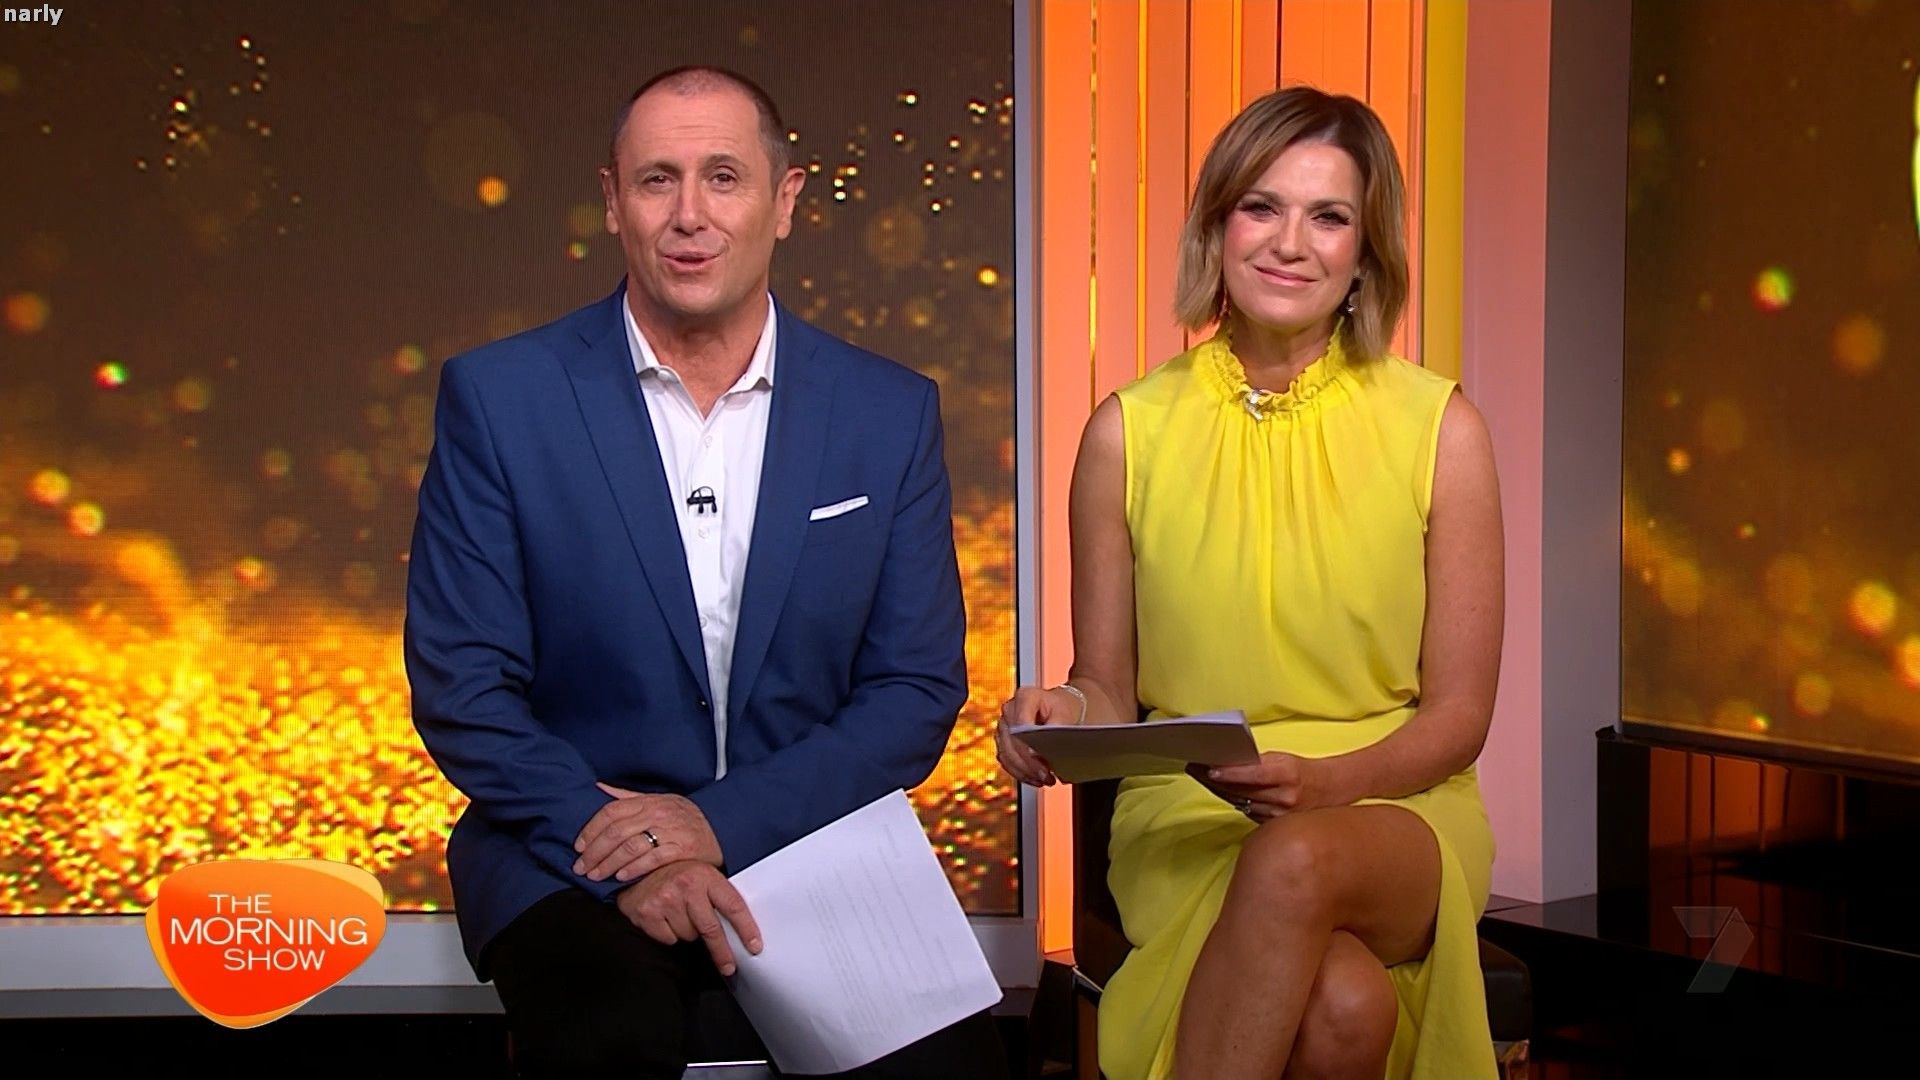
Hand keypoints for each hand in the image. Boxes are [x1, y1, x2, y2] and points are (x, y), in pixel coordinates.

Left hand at [574, 784, 722, 882]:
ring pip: (631, 846)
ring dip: (609, 863)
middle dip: (594, 852)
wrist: (722, 828)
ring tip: (596, 875)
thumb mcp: (658, 800)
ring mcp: (670, 831)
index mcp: (648, 801)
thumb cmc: (685, 817)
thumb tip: (598, 788)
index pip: (611, 812)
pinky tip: (621, 877)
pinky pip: (652, 859)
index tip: (579, 846)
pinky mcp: (681, 849)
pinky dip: (634, 869)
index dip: (591, 829)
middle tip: (581, 867)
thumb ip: (627, 798)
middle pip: (616, 831)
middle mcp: (657, 814)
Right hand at [615, 861, 761, 975]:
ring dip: (688, 932)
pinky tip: (665, 918)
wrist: (638, 866)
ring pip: (689, 936)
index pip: (733, 906)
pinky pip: (668, 939)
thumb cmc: (676, 873)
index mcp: (706, 876)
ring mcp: (665, 900)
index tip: (754, 946)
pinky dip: (669, 934)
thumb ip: (718, 895)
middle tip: (728, 967)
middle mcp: (686, 887)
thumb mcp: (702, 875)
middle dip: (722, 952)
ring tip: (681, 914)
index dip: (746, 929)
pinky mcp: (647, 913)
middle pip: (711, 929)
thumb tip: (740, 927)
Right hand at [995, 685, 1081, 785]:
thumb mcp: (1065, 714)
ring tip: (1044, 781)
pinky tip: (1034, 779)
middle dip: (1029, 764)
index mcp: (1025, 697)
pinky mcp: (1002, 741)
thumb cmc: (1061, 708)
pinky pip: (1006, 760)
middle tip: (1046, 777)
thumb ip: (1057, 728)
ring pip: (1006, 754)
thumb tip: (1051, 749)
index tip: (1041, 760)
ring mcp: (1003, 726)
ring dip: (1024, 771)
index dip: (1028, 744)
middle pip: (1012, 742)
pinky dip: (1020, 773)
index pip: (1021, 724)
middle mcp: (1009, 709)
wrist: (1057, 708)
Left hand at [1188, 752, 1343, 820]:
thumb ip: (1257, 763)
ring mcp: (1280, 815)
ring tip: (1201, 777)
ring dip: (1220, 791)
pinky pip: (1248, 812)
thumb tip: (1226, 763)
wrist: (1330, 791)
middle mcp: (1285, 797)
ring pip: (1241, 803)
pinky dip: (1234, 800)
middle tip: (1194, 768)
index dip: (1229, 773)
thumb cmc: (1302, 770)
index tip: (1208, 769)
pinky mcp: (1276, 826)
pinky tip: (1220, 790)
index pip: (1252, 775)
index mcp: (1288, 775)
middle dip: (1216, 780)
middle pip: (1242, 791)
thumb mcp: (1282, 759)